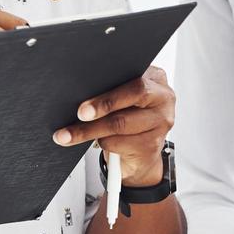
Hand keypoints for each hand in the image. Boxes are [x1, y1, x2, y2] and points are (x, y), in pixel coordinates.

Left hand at [52, 65, 174, 185]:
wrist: (141, 156)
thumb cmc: (128, 119)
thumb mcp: (125, 99)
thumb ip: (113, 89)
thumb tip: (83, 90)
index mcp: (156, 78)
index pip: (134, 76)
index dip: (111, 86)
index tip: (89, 95)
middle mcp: (163, 98)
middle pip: (133, 95)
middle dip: (102, 104)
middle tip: (80, 114)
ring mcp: (161, 123)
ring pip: (120, 123)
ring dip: (90, 130)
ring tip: (70, 135)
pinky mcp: (152, 145)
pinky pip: (119, 143)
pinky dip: (103, 143)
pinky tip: (100, 142)